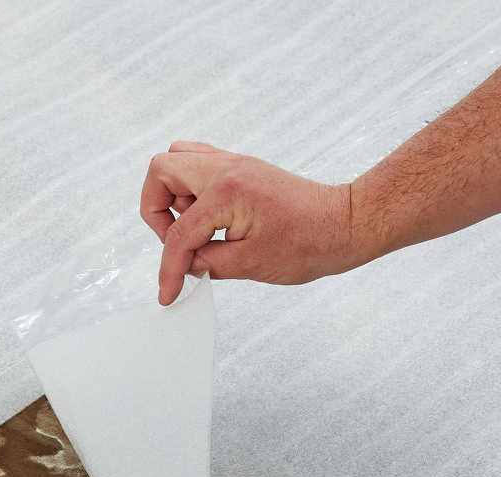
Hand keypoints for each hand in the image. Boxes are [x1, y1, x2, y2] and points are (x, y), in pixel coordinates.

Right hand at [140, 141, 367, 303]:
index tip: (169, 292)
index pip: (179, 232)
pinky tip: (205, 218)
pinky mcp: (242, 169)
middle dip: (155, 209)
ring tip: (191, 227)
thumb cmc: (309, 242)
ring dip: (172, 195)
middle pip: (162, 170)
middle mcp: (227, 168)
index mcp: (227, 191)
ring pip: (178, 161)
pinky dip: (191, 190)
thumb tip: (186, 264)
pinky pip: (200, 165)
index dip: (169, 268)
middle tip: (173, 240)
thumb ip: (207, 263)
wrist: (344, 225)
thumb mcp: (250, 264)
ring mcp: (235, 163)